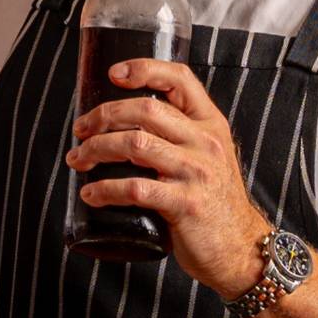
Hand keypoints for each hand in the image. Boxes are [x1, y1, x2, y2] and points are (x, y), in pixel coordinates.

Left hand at [67, 57, 268, 295]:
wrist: (240, 248)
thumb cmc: (214, 203)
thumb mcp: (207, 158)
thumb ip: (179, 137)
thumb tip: (125, 125)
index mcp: (211, 124)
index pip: (180, 79)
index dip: (145, 69)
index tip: (114, 74)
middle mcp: (206, 142)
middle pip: (146, 111)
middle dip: (104, 116)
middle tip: (80, 130)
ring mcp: (196, 172)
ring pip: (135, 145)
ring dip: (96, 150)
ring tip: (78, 160)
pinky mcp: (185, 204)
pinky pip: (135, 189)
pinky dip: (105, 190)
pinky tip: (91, 194)